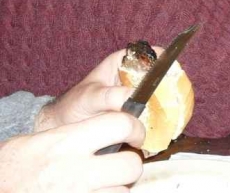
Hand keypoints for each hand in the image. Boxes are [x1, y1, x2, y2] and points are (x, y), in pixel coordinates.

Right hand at [0, 112, 144, 191]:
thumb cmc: (9, 170)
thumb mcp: (35, 143)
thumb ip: (73, 135)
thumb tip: (105, 130)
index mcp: (66, 143)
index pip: (120, 124)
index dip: (134, 128)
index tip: (134, 134)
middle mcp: (76, 171)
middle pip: (131, 165)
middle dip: (131, 164)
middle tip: (123, 163)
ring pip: (122, 192)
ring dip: (117, 188)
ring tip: (104, 184)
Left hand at [35, 47, 163, 132]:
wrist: (66, 128)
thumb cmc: (75, 106)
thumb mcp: (90, 97)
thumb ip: (109, 96)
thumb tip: (132, 98)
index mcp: (123, 61)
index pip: (151, 53)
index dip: (165, 59)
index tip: (173, 72)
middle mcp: (134, 75)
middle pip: (162, 73)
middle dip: (172, 84)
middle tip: (177, 97)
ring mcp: (139, 93)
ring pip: (163, 92)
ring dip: (171, 102)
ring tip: (175, 113)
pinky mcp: (141, 111)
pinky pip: (158, 110)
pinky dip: (165, 117)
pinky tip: (169, 124)